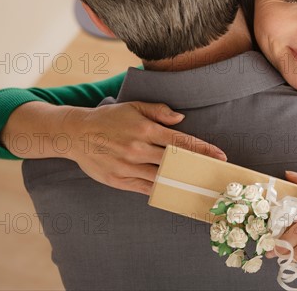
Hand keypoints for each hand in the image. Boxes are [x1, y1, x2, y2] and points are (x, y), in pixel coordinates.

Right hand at [63, 101, 226, 194]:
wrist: (76, 133)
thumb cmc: (109, 119)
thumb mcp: (134, 107)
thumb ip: (159, 111)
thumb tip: (181, 119)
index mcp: (146, 130)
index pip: (181, 141)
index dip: (203, 149)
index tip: (220, 155)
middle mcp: (139, 149)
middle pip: (176, 162)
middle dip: (197, 167)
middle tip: (214, 173)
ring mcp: (128, 167)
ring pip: (162, 178)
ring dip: (181, 181)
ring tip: (198, 185)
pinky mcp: (119, 180)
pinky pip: (145, 188)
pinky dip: (161, 189)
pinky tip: (174, 190)